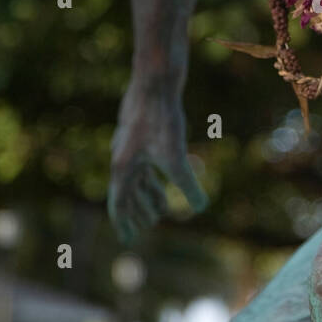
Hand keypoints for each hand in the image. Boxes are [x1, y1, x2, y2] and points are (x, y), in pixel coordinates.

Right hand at [108, 82, 207, 244]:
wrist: (155, 82)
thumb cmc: (162, 119)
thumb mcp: (176, 156)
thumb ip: (188, 184)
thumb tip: (201, 209)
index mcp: (123, 168)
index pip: (119, 204)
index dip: (125, 223)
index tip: (128, 240)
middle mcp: (122, 158)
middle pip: (127, 194)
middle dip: (138, 213)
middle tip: (147, 228)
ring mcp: (130, 145)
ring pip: (137, 178)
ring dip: (148, 195)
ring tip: (162, 210)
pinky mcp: (141, 133)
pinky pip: (143, 162)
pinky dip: (152, 175)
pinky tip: (164, 177)